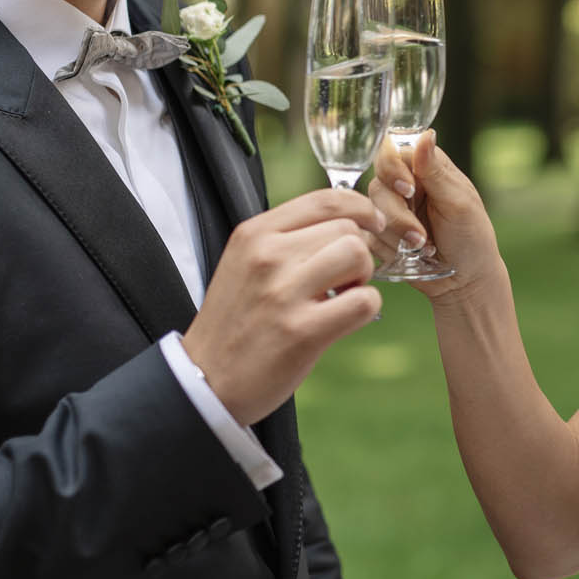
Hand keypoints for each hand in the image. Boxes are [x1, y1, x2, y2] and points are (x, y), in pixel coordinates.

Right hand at [181, 188, 383, 424]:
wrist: (205, 378)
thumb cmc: (236, 321)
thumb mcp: (245, 262)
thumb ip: (287, 238)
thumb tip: (349, 221)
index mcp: (254, 234)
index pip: (325, 199)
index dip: (361, 208)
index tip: (373, 223)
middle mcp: (268, 256)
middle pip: (348, 229)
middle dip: (358, 253)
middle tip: (342, 279)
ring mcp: (284, 293)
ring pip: (358, 255)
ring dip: (362, 277)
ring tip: (341, 296)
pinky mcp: (303, 331)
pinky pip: (364, 301)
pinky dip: (365, 308)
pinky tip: (343, 318)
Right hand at [369, 132, 502, 301]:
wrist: (466, 281)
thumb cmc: (471, 237)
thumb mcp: (459, 203)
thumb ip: (436, 171)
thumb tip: (426, 134)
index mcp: (424, 169)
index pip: (392, 153)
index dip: (393, 170)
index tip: (409, 190)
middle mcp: (403, 186)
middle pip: (378, 185)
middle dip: (397, 214)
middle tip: (421, 235)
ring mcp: (389, 211)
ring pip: (369, 213)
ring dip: (395, 235)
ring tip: (423, 248)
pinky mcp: (378, 236)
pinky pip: (366, 237)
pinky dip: (388, 249)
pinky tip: (409, 256)